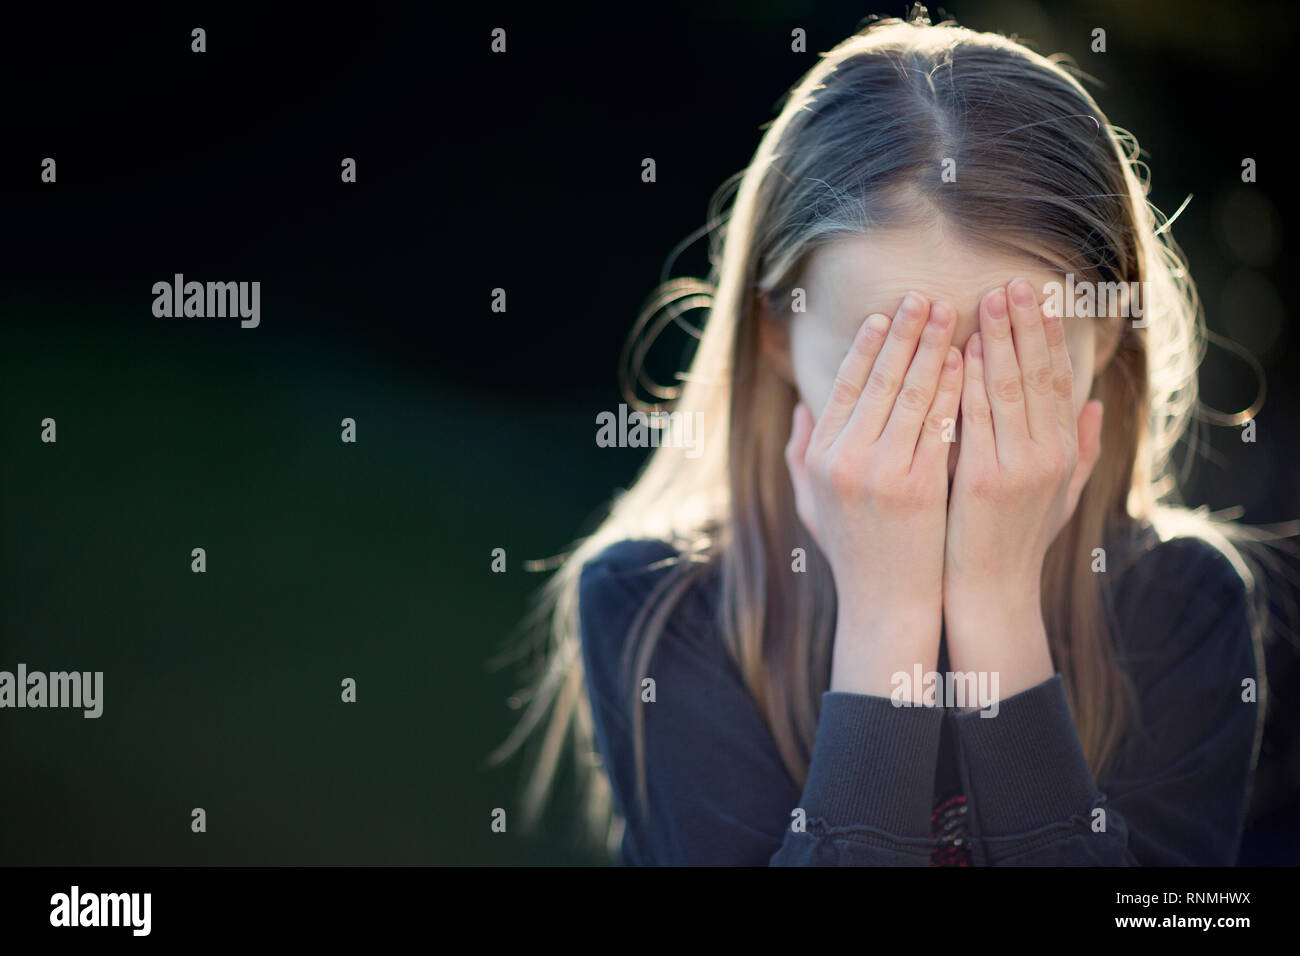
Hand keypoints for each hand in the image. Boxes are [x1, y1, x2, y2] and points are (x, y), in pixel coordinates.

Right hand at [786, 292, 963, 698]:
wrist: (887, 605)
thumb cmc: (854, 554)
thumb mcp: (811, 504)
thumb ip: (799, 454)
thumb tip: (799, 408)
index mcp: (819, 457)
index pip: (844, 386)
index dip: (867, 347)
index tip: (886, 315)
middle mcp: (844, 459)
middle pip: (877, 380)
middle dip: (904, 333)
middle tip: (924, 296)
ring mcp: (880, 472)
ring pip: (909, 394)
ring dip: (932, 348)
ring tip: (951, 313)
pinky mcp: (918, 486)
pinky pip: (938, 424)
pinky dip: (952, 387)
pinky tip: (966, 360)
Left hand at [943, 278, 1103, 694]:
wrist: (991, 594)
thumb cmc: (1017, 542)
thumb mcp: (1061, 494)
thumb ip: (1081, 448)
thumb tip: (1095, 404)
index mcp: (1064, 451)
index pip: (1058, 379)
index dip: (1049, 336)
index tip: (1039, 296)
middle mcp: (1048, 454)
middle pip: (1036, 375)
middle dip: (1024, 325)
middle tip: (1011, 283)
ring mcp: (1017, 466)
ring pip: (1006, 389)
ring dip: (996, 342)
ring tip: (985, 301)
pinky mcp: (983, 480)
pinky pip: (974, 418)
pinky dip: (968, 382)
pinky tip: (959, 352)